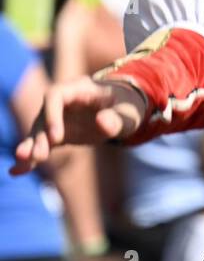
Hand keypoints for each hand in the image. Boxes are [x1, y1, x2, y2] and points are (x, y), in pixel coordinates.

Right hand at [11, 78, 147, 174]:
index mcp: (79, 89)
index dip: (52, 114)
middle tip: (39, 156)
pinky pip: (42, 145)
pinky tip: (17, 171)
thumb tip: (101, 122)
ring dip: (32, 147)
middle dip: (39, 135)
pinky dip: (31, 158)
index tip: (56, 137)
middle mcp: (63, 102)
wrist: (125, 111)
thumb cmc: (128, 107)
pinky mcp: (57, 134)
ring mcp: (58, 118)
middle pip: (43, 116)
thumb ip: (117, 118)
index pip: (55, 96)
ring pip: (39, 132)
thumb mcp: (129, 114)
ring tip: (23, 163)